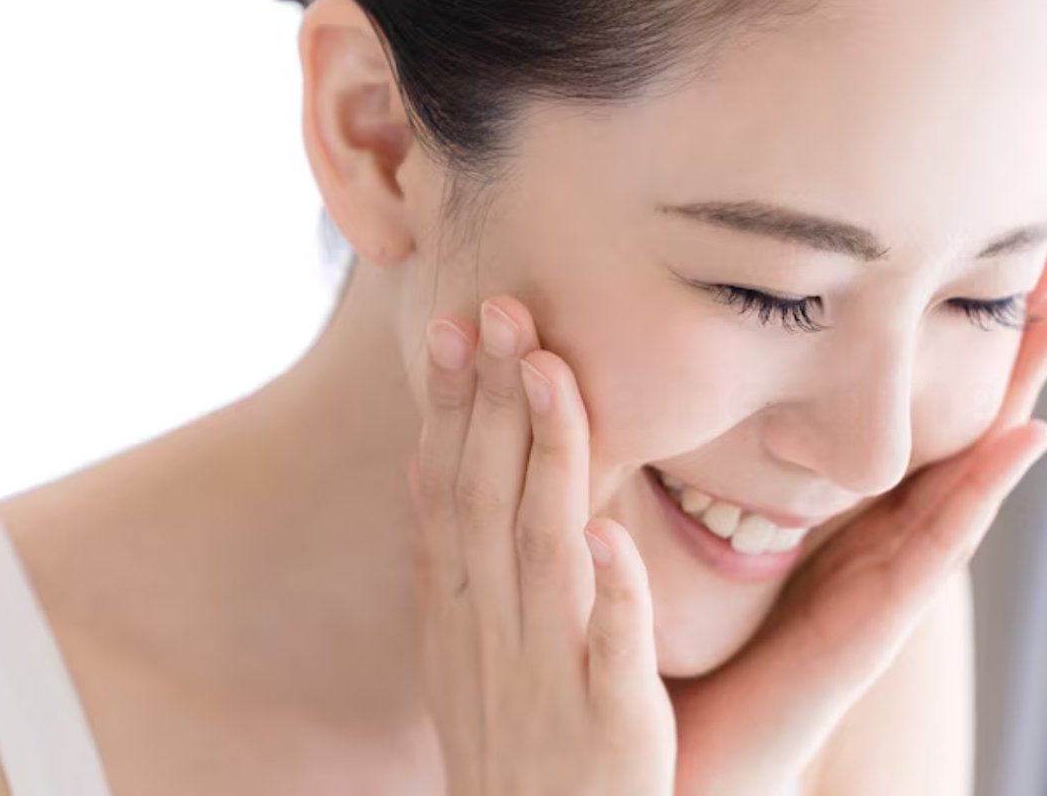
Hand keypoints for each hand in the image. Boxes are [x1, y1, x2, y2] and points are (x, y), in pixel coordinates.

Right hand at [406, 298, 675, 795]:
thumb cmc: (516, 740)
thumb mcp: (465, 648)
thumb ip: (461, 558)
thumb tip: (436, 457)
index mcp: (458, 612)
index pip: (446, 489)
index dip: (448, 406)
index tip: (455, 323)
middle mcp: (490, 634)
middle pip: (485, 500)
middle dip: (491, 401)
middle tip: (505, 306)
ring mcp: (546, 676)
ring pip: (540, 552)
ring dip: (546, 460)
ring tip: (554, 372)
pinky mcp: (609, 723)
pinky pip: (607, 649)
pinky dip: (608, 590)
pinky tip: (609, 531)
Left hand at [666, 241, 1046, 795]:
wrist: (676, 745)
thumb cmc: (680, 634)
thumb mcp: (685, 520)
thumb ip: (695, 456)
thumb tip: (672, 354)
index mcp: (838, 504)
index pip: (907, 400)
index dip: (948, 328)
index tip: (984, 241)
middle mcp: (878, 530)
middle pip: (960, 416)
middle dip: (1010, 337)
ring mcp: (890, 573)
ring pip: (971, 463)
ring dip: (1022, 386)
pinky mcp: (880, 620)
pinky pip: (941, 544)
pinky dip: (986, 488)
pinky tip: (1026, 432)